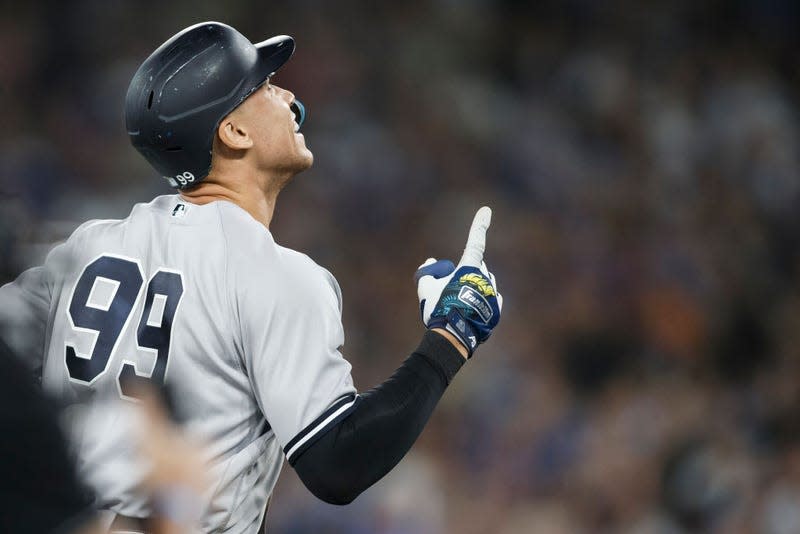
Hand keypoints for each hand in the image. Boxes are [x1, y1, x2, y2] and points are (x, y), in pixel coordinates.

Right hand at [414, 207, 502, 356]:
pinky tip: (468, 313)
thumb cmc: (438, 308)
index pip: (476, 240)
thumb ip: (427, 271)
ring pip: (483, 284)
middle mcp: (484, 277)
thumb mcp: (425, 287)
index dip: (480, 224)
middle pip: (475, 268)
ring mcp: (492, 294)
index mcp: (469, 267)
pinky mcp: (497, 310)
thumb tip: (431, 261)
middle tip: (446, 290)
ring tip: (456, 306)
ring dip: (472, 288)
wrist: (452, 337)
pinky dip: (479, 302)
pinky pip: (489, 300)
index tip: (486, 210)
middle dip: (463, 274)